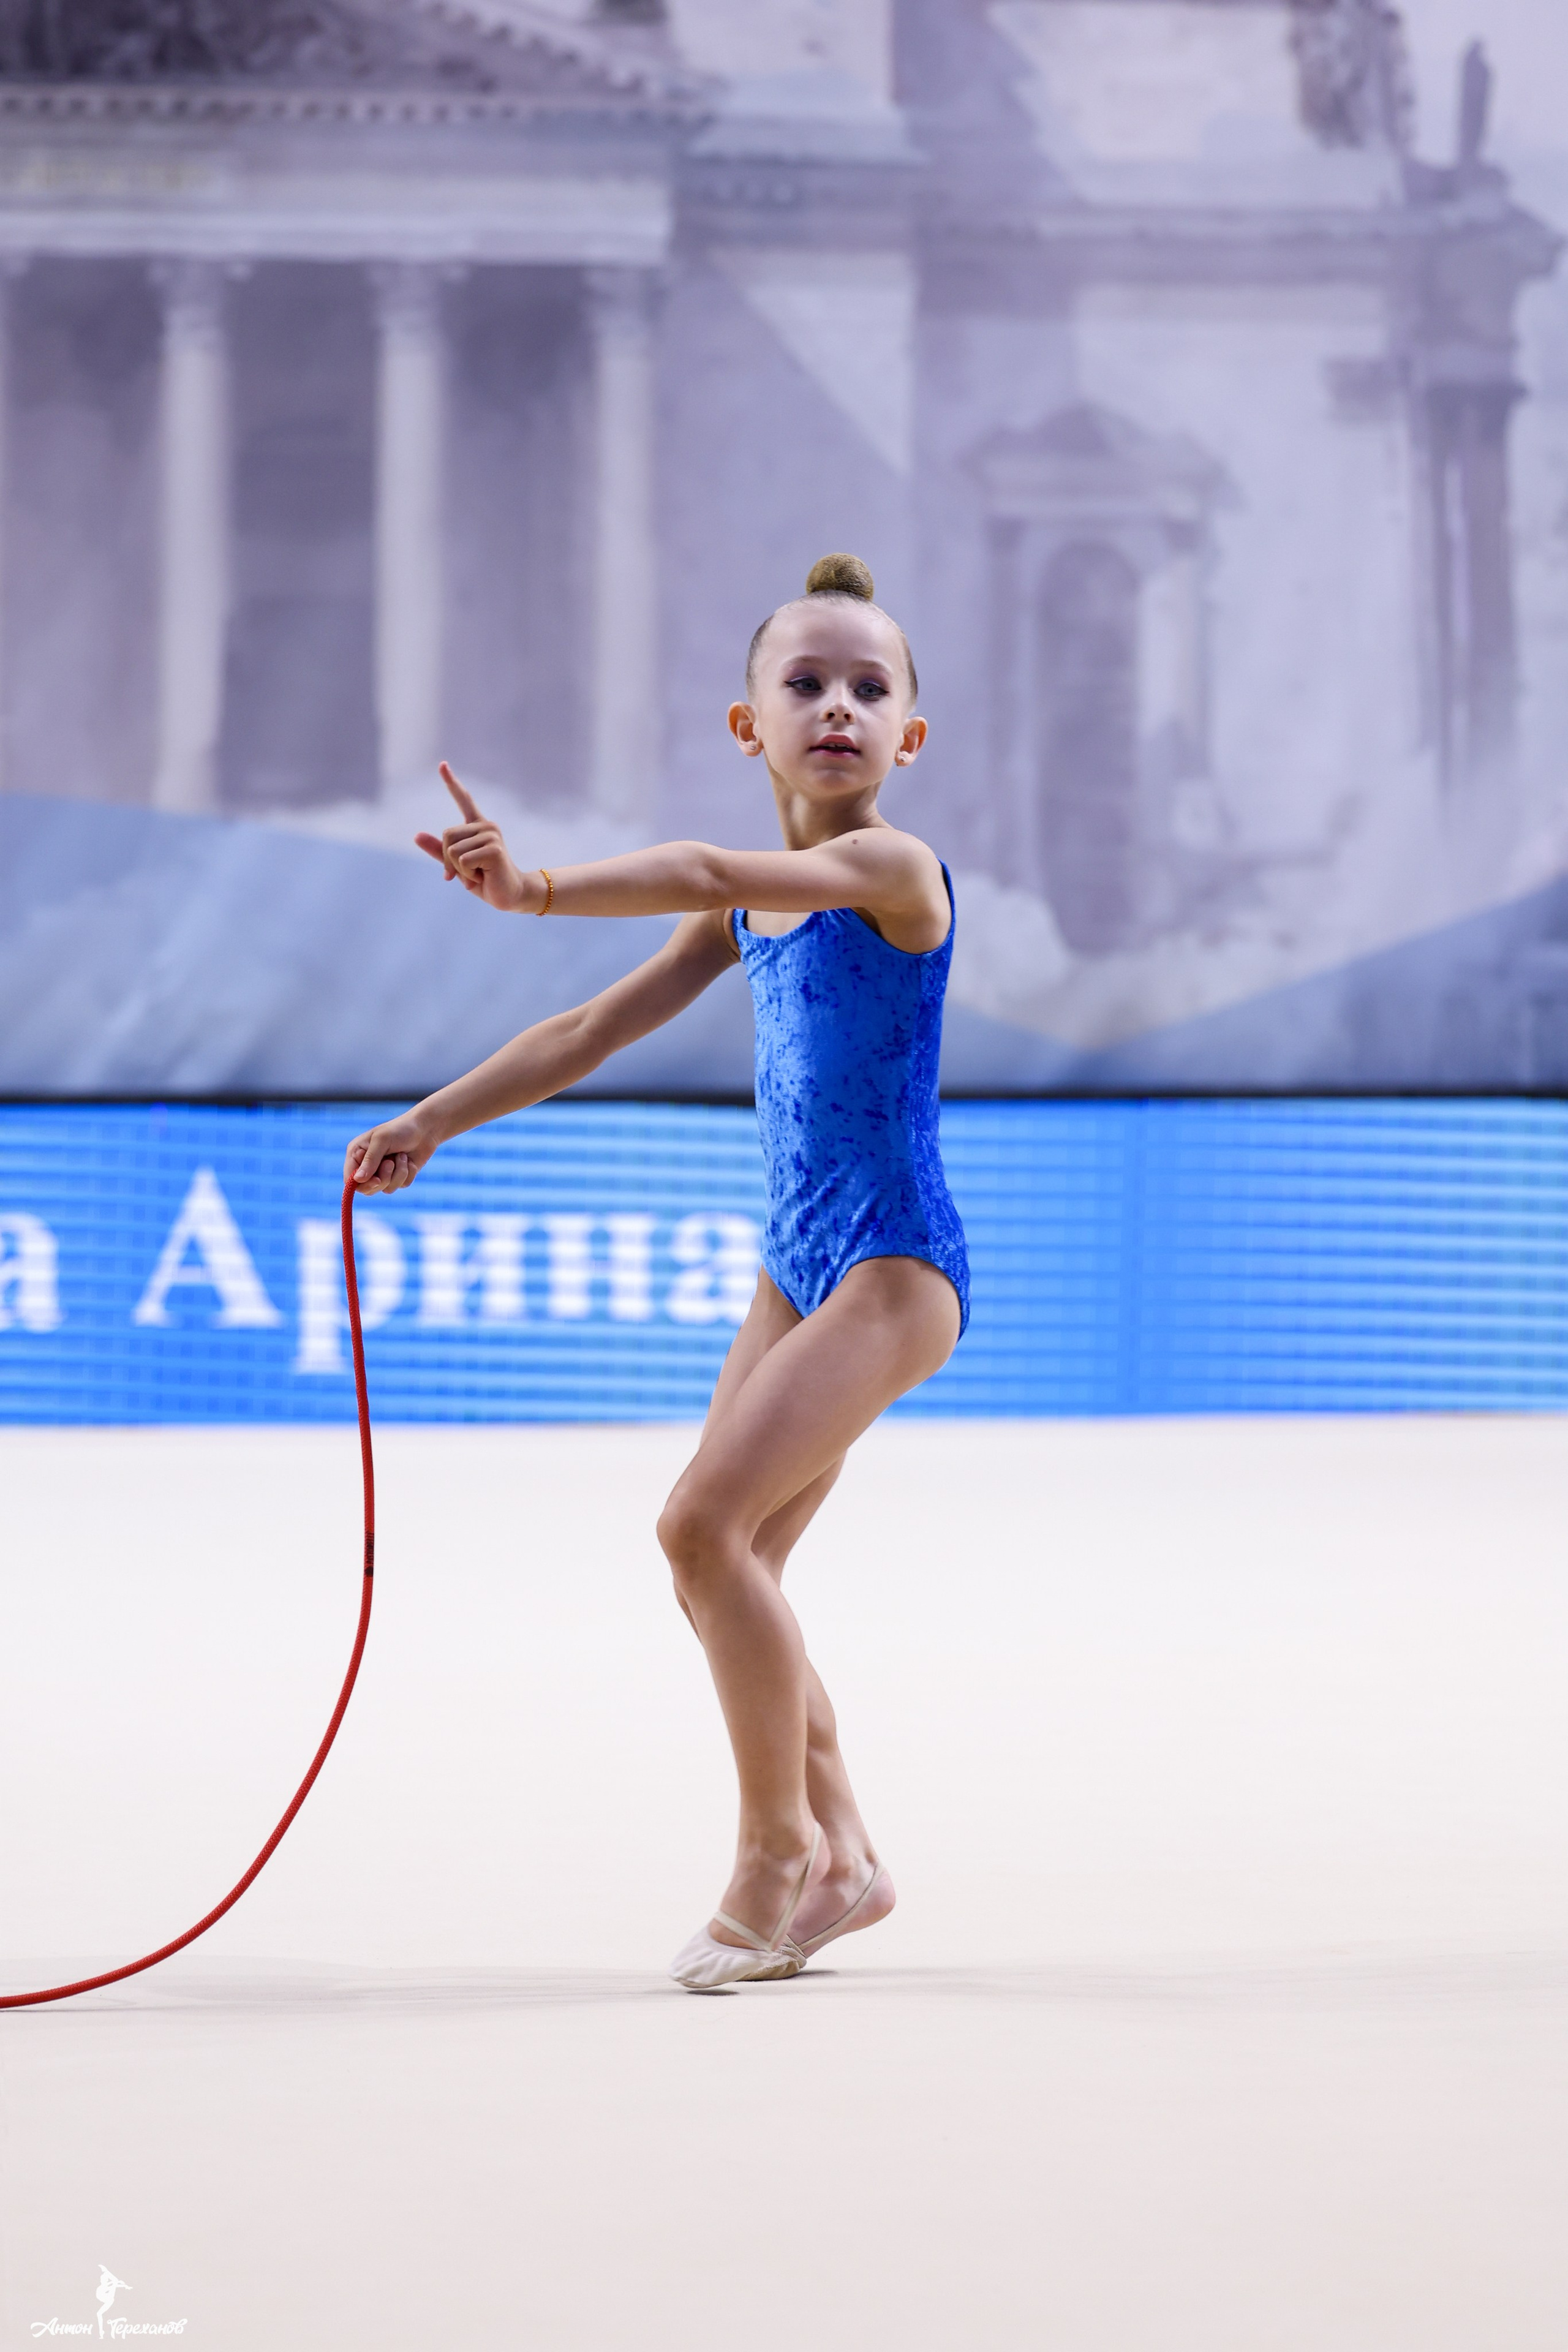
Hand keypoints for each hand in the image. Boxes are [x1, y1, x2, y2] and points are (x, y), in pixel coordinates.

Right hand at [344, 1109, 439, 1194]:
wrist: (425, 1129)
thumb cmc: (400, 1130)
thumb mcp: (381, 1140)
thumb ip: (370, 1160)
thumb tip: (358, 1179)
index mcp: (357, 1154)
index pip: (350, 1179)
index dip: (361, 1184)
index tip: (376, 1180)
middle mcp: (367, 1165)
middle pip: (368, 1189)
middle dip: (383, 1178)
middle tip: (390, 1163)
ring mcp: (383, 1172)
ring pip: (386, 1188)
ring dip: (398, 1173)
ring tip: (401, 1156)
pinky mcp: (398, 1176)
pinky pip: (401, 1185)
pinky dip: (408, 1173)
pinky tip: (409, 1160)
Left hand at [414, 762, 535, 911]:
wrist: (509, 896)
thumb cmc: (484, 880)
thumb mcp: (456, 866)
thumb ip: (439, 851)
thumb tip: (417, 835)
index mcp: (477, 826)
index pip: (464, 799)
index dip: (451, 782)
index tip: (442, 764)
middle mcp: (486, 826)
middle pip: (446, 835)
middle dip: (448, 860)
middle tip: (466, 873)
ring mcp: (491, 835)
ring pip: (452, 850)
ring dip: (459, 870)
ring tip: (477, 875)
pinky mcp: (494, 848)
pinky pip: (462, 860)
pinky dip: (466, 875)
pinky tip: (482, 877)